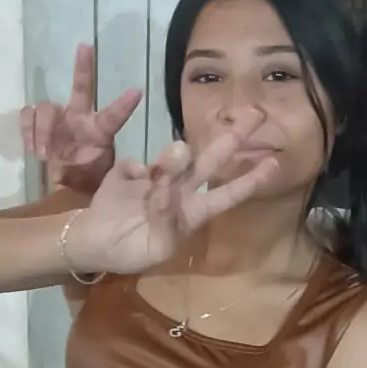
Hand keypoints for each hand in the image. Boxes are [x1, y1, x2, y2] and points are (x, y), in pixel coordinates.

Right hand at [22, 44, 142, 194]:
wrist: (67, 180)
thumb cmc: (86, 176)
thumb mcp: (94, 178)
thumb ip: (82, 173)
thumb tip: (62, 171)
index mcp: (100, 130)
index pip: (114, 115)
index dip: (125, 105)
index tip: (138, 92)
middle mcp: (80, 117)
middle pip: (81, 88)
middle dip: (84, 67)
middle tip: (86, 47)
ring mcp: (59, 117)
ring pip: (46, 107)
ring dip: (42, 130)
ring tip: (44, 154)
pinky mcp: (39, 122)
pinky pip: (28, 114)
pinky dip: (28, 130)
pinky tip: (33, 149)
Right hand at [63, 115, 279, 277]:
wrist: (94, 246)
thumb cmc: (131, 252)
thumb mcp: (155, 248)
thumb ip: (165, 218)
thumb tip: (165, 188)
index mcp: (192, 213)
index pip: (227, 195)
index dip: (250, 180)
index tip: (273, 163)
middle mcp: (179, 192)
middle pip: (210, 162)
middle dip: (232, 139)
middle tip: (255, 115)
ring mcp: (153, 180)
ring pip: (173, 160)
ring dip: (176, 158)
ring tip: (178, 153)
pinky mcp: (127, 173)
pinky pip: (135, 166)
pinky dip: (134, 173)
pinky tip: (129, 183)